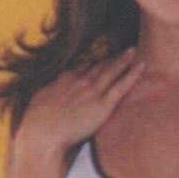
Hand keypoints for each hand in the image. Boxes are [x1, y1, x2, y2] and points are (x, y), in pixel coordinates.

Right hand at [14, 48, 144, 165]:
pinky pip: (121, 87)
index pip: (81, 65)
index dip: (92, 58)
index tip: (99, 51)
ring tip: (132, 50)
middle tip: (120, 44)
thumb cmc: (37, 123)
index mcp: (65, 79)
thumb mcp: (40, 101)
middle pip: (97, 64)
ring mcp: (92, 91)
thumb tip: (49, 92)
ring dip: (122, 59)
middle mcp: (80, 80)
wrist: (42, 132)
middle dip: (108, 54)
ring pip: (111, 70)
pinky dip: (132, 75)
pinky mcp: (102, 105)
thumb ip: (49, 93)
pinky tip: (141, 65)